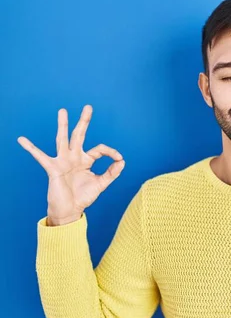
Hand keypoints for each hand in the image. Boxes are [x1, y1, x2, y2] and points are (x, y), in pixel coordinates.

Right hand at [17, 105, 124, 224]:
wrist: (70, 210)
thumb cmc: (83, 196)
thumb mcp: (101, 184)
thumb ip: (112, 172)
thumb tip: (122, 161)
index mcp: (86, 160)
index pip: (99, 149)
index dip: (110, 152)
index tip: (118, 158)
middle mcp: (74, 157)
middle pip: (79, 135)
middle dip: (84, 121)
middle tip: (88, 107)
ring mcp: (63, 161)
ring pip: (63, 139)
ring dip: (63, 125)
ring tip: (63, 111)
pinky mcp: (53, 168)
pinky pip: (41, 157)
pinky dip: (31, 148)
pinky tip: (22, 139)